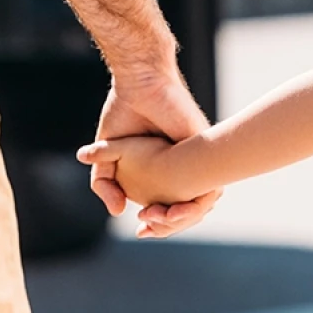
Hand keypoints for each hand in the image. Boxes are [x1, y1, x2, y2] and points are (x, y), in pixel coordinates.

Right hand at [87, 61, 220, 237]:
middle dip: (167, 225)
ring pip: (199, 201)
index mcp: (163, 168)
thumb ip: (104, 182)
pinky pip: (208, 184)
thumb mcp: (108, 153)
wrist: (140, 81)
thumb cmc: (124, 110)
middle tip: (145, 230)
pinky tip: (170, 209)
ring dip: (179, 218)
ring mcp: (194, 157)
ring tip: (153, 220)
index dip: (156, 223)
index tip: (141, 231)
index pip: (167, 205)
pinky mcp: (203, 147)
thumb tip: (116, 212)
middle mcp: (182, 165)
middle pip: (184, 208)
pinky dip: (193, 202)